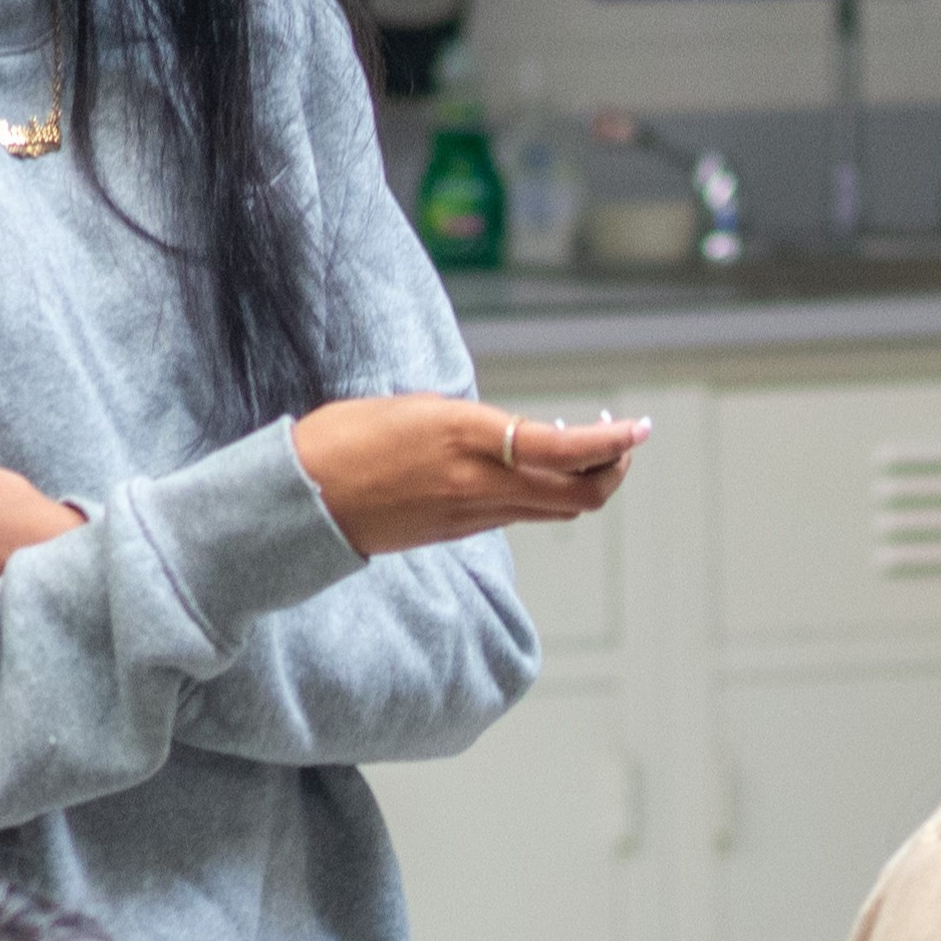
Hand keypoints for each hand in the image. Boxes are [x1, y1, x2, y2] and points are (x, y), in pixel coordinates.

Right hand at [299, 397, 641, 556]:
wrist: (301, 501)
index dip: (610, 442)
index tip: (639, 428)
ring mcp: (471, 514)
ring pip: (556, 509)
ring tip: (592, 453)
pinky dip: (547, 494)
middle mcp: (478, 482)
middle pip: (578, 494)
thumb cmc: (345, 438)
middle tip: (623, 444)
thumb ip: (475, 425)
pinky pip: (522, 515)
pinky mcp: (459, 532)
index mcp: (466, 436)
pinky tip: (541, 472)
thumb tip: (520, 438)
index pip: (562, 448)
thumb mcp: (416, 408)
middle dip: (613, 470)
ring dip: (585, 483)